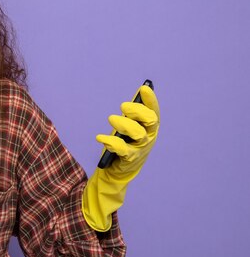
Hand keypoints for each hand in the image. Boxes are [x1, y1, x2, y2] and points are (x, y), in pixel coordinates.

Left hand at [82, 85, 159, 230]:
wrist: (121, 168)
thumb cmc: (126, 141)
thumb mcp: (129, 125)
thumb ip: (133, 112)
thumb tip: (138, 92)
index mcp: (150, 126)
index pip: (154, 111)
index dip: (151, 100)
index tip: (144, 89)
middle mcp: (149, 136)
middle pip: (150, 120)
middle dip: (137, 111)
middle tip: (123, 106)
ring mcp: (141, 148)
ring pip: (138, 133)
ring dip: (124, 124)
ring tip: (111, 119)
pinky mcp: (130, 159)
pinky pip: (123, 150)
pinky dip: (111, 143)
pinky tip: (101, 138)